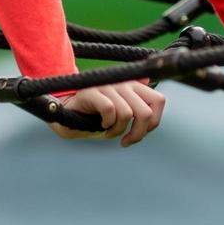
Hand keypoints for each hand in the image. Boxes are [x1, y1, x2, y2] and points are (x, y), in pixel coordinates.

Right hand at [47, 80, 165, 147]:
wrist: (65, 112)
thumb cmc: (95, 115)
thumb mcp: (120, 112)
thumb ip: (137, 106)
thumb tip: (151, 102)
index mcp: (133, 85)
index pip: (159, 100)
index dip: (153, 122)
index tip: (141, 132)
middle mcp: (122, 82)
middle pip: (145, 112)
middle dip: (138, 134)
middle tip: (126, 141)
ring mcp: (107, 85)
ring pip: (127, 114)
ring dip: (118, 131)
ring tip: (108, 132)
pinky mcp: (91, 91)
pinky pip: (110, 110)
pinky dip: (107, 124)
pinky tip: (101, 125)